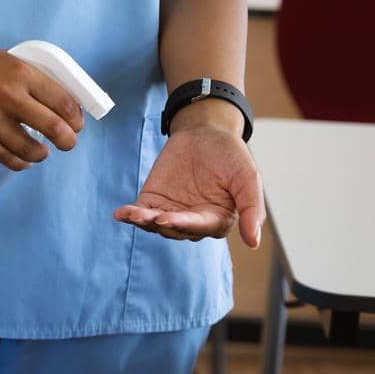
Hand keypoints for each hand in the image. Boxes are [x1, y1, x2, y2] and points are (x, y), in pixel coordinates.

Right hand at [0, 45, 84, 170]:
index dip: (76, 120)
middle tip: (67, 143)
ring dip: (41, 154)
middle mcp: (7, 95)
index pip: (64, 103)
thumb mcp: (15, 62)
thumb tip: (70, 109)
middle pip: (53, 128)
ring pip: (29, 149)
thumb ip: (40, 81)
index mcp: (23, 73)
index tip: (77, 126)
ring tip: (41, 152)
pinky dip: (19, 162)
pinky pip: (5, 157)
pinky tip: (24, 160)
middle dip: (67, 141)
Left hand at [114, 117, 262, 247]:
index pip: (201, 227)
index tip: (168, 219)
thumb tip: (254, 242)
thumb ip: (251, 209)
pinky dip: (130, 214)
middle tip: (152, 216)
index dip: (185, 224)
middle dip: (163, 224)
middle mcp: (194, 221)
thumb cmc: (230, 155)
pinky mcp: (153, 201)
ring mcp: (172, 212)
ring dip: (143, 221)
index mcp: (218, 219)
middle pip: (176, 229)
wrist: (204, 131)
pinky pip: (141, 212)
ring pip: (156, 225)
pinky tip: (120, 214)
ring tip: (132, 214)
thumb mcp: (247, 178)